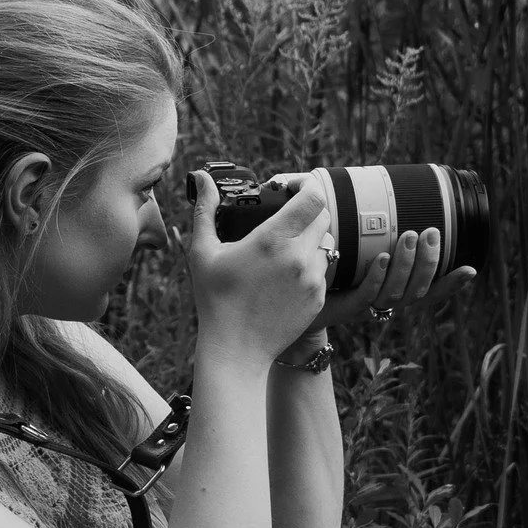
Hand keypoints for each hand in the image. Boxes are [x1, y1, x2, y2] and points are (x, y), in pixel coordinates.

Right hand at [177, 169, 334, 363]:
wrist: (236, 349)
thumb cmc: (214, 299)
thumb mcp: (202, 252)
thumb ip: (205, 210)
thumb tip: (202, 178)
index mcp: (273, 239)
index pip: (313, 197)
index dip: (308, 185)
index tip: (292, 187)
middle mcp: (299, 256)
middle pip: (322, 217)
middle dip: (307, 211)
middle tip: (286, 217)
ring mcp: (312, 278)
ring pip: (326, 243)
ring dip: (311, 239)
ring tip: (285, 250)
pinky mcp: (318, 298)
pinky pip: (324, 270)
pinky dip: (311, 266)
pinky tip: (286, 276)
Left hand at [264, 174, 476, 333]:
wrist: (282, 305)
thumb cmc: (315, 274)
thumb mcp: (343, 247)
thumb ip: (353, 221)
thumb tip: (353, 183)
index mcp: (389, 289)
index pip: (428, 290)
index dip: (450, 283)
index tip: (470, 269)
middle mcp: (381, 301)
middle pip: (417, 289)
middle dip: (428, 260)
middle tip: (428, 232)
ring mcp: (362, 306)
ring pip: (395, 293)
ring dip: (405, 265)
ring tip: (407, 238)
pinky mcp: (339, 309)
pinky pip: (363, 298)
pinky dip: (375, 279)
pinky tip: (379, 261)